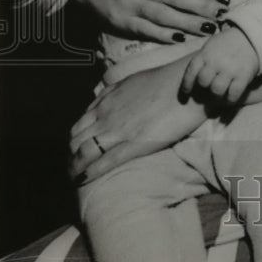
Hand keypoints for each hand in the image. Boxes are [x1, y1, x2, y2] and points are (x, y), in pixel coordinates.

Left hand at [69, 57, 208, 181]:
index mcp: (109, 99)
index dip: (74, 141)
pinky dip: (90, 173)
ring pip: (83, 153)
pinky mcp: (135, 143)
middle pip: (76, 140)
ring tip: (75, 178)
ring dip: (75, 168)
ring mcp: (119, 129)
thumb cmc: (169, 81)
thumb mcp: (135, 81)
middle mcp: (108, 114)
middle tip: (74, 168)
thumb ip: (119, 92)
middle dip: (70, 156)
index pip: (79, 124)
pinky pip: (105, 162)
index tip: (75, 151)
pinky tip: (84, 181)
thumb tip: (109, 99)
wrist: (191, 84)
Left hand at [181, 25, 259, 103]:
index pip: (191, 72)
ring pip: (217, 90)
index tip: (186, 94)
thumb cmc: (227, 44)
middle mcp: (216, 61)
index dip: (186, 85)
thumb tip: (193, 82)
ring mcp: (230, 68)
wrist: (252, 36)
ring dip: (217, 94)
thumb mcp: (211, 46)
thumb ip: (202, 61)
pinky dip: (230, 99)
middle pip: (203, 82)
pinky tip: (230, 98)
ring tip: (220, 93)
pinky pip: (233, 94)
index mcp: (206, 53)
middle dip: (205, 87)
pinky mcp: (244, 75)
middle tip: (209, 89)